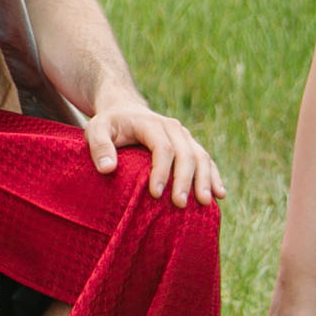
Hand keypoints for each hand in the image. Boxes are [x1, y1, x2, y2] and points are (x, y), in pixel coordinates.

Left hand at [83, 97, 225, 206]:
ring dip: (205, 180)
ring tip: (205, 202)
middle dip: (184, 180)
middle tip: (179, 204)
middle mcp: (172, 128)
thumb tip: (108, 169)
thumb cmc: (109, 125)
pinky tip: (220, 194)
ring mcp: (184, 136)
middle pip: (186, 154)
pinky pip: (206, 160)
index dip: (161, 171)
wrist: (125, 110)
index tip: (155, 194)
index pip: (162, 148)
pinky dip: (214, 176)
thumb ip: (99, 147)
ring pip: (201, 157)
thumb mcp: (95, 129)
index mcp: (151, 123)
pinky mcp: (190, 145)